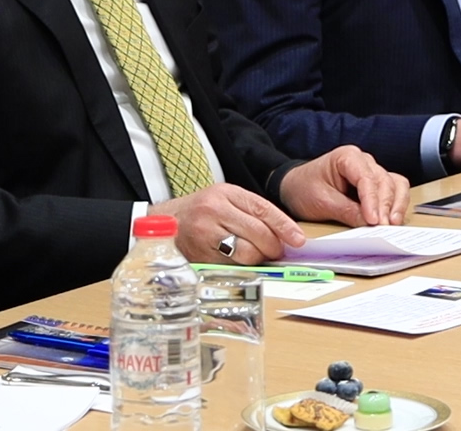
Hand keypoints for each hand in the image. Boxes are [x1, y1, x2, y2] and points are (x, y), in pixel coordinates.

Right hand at [155, 183, 303, 265]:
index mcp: (225, 193)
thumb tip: (282, 233)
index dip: (284, 226)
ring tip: (256, 256)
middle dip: (273, 246)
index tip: (298, 239)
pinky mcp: (200, 255)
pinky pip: (231, 266)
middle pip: (258, 232)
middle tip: (276, 252)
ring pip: (247, 252)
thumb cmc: (198, 212)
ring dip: (258, 258)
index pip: (263, 209)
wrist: (162, 224)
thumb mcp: (222, 199)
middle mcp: (215, 211)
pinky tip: (238, 262)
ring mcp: (206, 234)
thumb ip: (250, 211)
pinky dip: (241, 267)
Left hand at [276, 144, 410, 227]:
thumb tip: (368, 223)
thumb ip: (346, 211)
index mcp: (347, 157)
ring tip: (393, 224)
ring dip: (396, 205)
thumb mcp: (321, 201)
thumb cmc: (304, 188)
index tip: (374, 220)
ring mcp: (372, 172)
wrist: (295, 187)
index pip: (366, 178)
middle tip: (383, 227)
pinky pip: (394, 191)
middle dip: (385, 206)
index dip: (372, 200)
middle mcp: (364, 161)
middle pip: (384, 181)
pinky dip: (397, 205)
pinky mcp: (375, 185)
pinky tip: (394, 219)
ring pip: (395, 185)